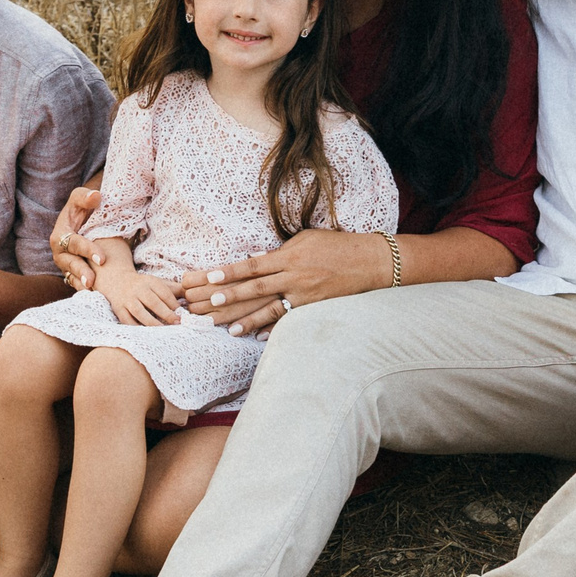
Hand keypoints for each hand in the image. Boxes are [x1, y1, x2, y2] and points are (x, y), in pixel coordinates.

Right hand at [50, 187, 106, 289]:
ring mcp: (66, 265)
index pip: (73, 243)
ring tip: (93, 290)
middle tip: (93, 281)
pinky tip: (96, 295)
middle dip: (81, 272)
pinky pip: (76, 283)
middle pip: (70, 264)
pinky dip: (85, 289)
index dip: (87, 250)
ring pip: (72, 276)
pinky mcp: (73, 274)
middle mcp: (61, 253)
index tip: (102, 258)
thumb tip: (96, 197)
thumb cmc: (81, 207)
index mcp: (60, 235)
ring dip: (81, 284)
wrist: (83, 220)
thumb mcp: (80, 199)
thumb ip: (85, 197)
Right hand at [99, 262, 183, 327]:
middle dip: (166, 314)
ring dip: (152, 322)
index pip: (164, 293)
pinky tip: (147, 334)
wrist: (117, 280)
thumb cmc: (144, 285)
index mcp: (150, 282)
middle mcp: (138, 289)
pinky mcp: (119, 309)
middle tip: (177, 323)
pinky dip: (137, 328)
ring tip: (163, 331)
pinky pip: (127, 320)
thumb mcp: (158, 283)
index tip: (183, 315)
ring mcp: (127, 299)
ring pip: (140, 312)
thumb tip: (193, 297)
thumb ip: (175, 290)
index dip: (174, 304)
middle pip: (153, 302)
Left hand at [177, 229, 389, 335]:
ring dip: (248, 320)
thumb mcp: (305, 239)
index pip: (252, 265)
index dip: (229, 272)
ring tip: (228, 330)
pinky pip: (289, 320)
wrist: (369, 261)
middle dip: (229, 297)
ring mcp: (305, 294)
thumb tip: (255, 259)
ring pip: (270, 308)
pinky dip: (273, 329)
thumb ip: (279, 251)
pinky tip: (257, 337)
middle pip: (255, 288)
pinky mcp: (314, 307)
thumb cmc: (335, 245)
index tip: (208, 278)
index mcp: (289, 256)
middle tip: (206, 305)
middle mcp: (294, 276)